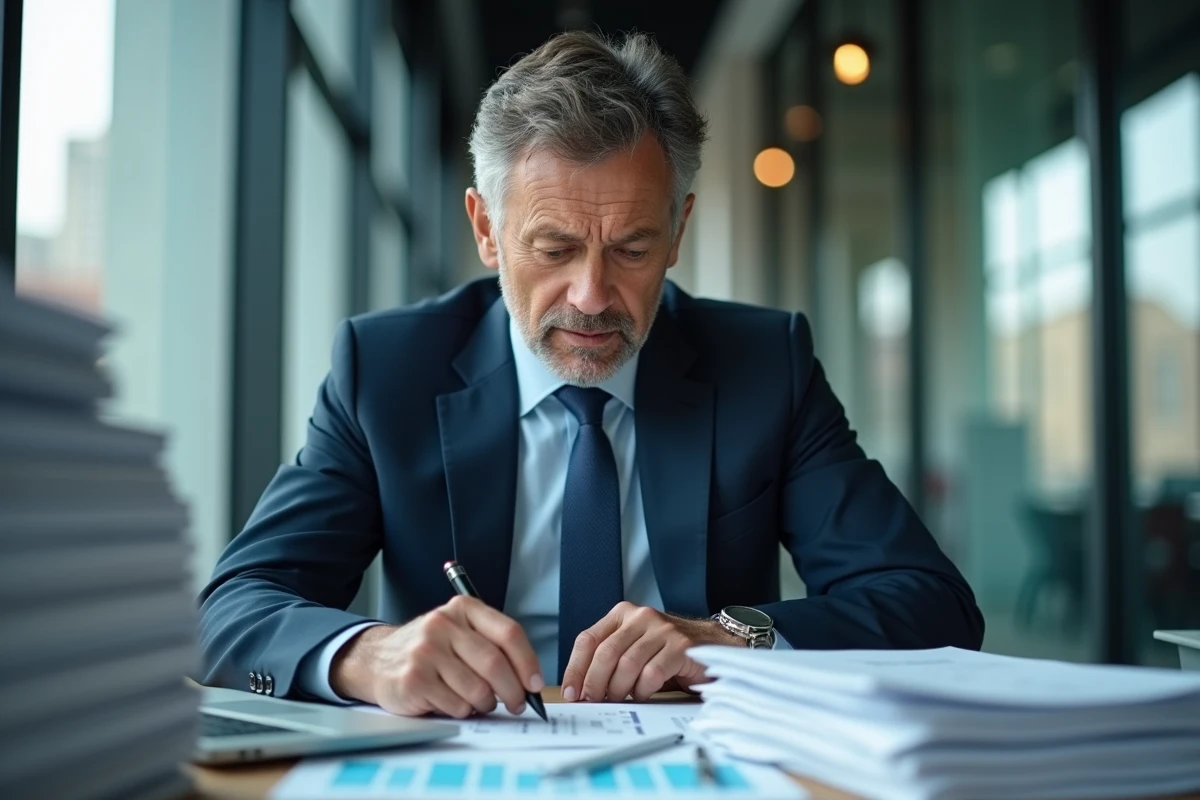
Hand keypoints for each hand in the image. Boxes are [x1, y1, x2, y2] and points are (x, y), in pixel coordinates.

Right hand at [329, 596, 543, 717]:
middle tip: (517, 704)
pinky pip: (456, 705)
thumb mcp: (459, 632)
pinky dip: (462, 710)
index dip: (528, 662)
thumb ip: (491, 646)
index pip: (509, 633)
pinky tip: (453, 703)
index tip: (535, 684)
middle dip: (513, 691)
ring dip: (485, 704)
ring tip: (478, 702)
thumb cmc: (430, 649)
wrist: (377, 659)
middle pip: (495, 664)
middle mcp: (444, 624)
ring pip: (478, 689)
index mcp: (463, 609)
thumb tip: (529, 681)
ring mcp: (426, 651)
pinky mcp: (414, 679)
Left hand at [560, 602, 742, 702]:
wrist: (715, 646)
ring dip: (620, 689)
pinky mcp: (681, 646)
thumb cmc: (668, 652)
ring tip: (622, 699)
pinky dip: (643, 689)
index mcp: (623, 614)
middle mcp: (641, 616)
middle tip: (594, 701)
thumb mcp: (634, 648)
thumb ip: (610, 660)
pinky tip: (644, 694)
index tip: (571, 692)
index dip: (575, 668)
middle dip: (595, 683)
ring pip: (627, 664)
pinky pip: (652, 673)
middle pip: (605, 652)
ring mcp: (662, 629)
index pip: (588, 639)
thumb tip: (580, 690)